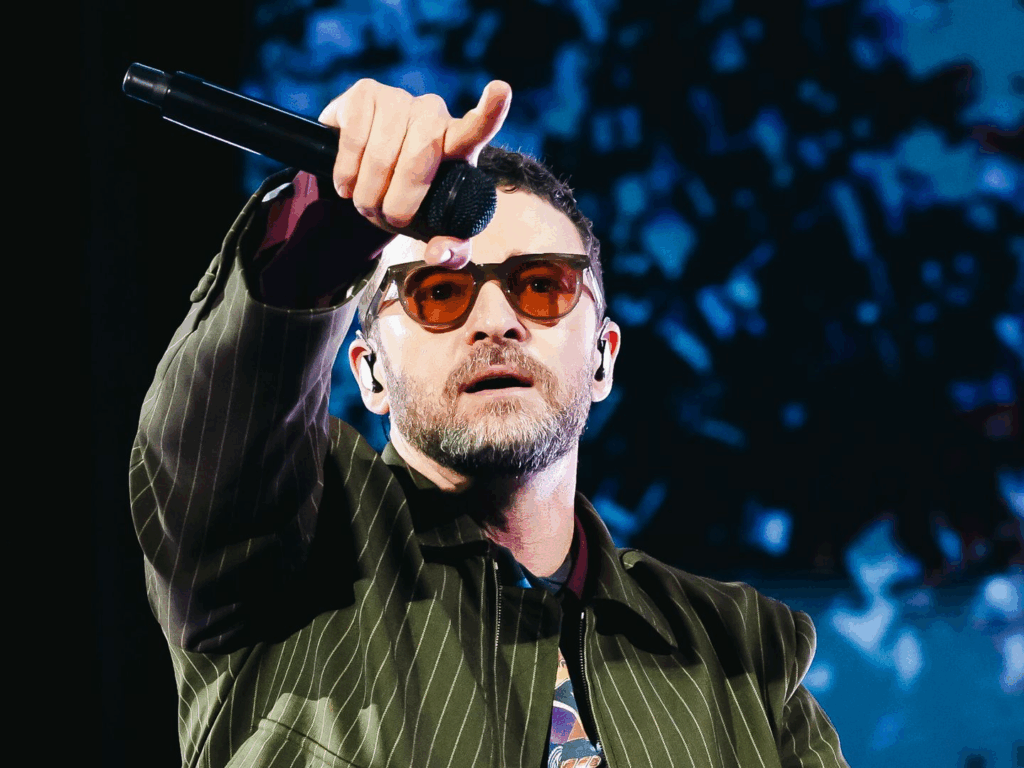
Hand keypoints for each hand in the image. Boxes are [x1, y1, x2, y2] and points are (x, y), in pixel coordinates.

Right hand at [318, 79, 511, 267]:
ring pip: (383, 152)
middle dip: (399, 200)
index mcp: (458, 143)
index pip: (478, 126)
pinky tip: (348, 182)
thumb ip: (450, 249)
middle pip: (419, 157)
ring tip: (366, 202)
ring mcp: (398, 100)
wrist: (367, 177)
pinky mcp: (365, 93)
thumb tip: (437, 253)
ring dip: (369, 190)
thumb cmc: (412, 201)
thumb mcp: (435, 229)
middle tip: (388, 218)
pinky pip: (354, 137)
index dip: (489, 110)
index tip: (500, 90)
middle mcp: (432, 114)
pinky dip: (348, 170)